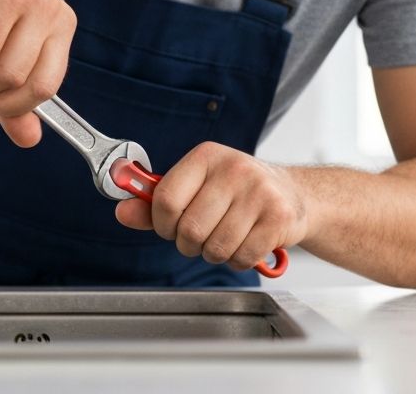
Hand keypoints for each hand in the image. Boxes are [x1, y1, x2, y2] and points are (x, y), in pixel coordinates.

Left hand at [114, 142, 306, 271]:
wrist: (293, 194)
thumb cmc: (236, 191)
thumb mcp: (195, 186)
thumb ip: (155, 203)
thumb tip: (122, 212)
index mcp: (205, 156)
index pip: (166, 198)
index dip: (162, 223)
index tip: (170, 227)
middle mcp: (233, 169)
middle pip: (189, 229)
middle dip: (189, 243)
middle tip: (201, 235)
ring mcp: (258, 192)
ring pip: (215, 248)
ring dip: (214, 254)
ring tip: (226, 236)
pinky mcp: (279, 218)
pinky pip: (241, 258)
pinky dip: (238, 260)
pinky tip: (246, 242)